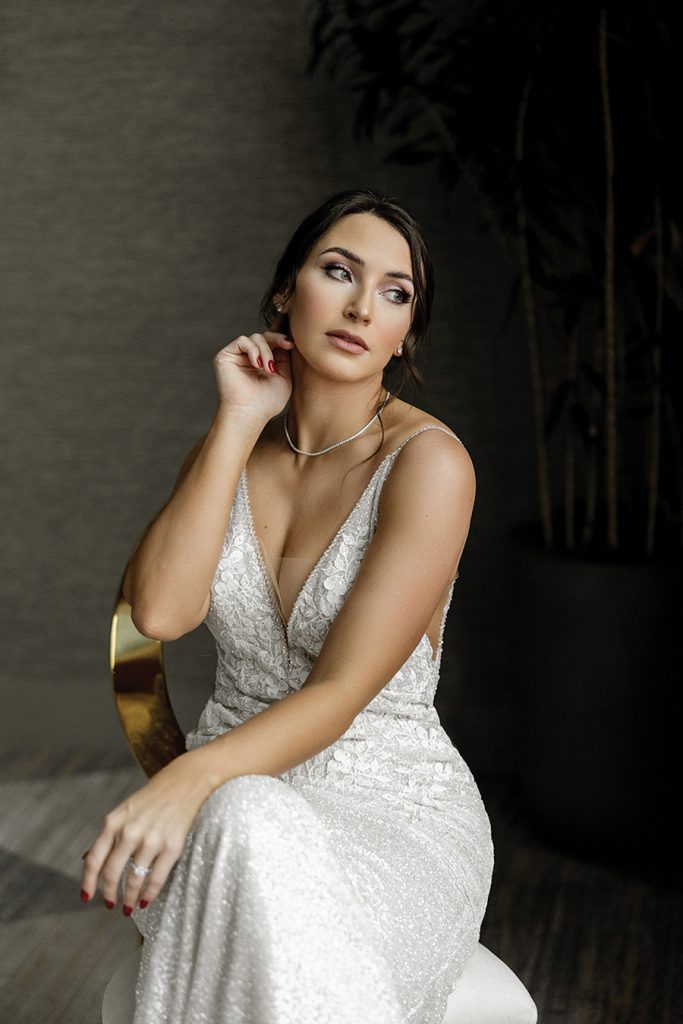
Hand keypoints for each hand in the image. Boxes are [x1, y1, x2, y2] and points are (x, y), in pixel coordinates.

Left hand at [80, 752, 212, 913]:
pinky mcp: (172, 846)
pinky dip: (149, 894)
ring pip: (134, 879)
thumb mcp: (126, 809)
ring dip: (129, 898)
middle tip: (111, 904)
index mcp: (114, 821)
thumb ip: (109, 834)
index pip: (95, 859)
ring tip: (128, 908)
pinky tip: (145, 900)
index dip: (89, 882)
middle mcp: (130, 831)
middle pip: (112, 873)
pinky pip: (156, 879)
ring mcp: (151, 840)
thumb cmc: (155, 794)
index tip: (87, 897)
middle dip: (109, 893)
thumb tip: (88, 860)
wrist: (187, 779)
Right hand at [213, 329, 294, 426]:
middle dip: (277, 340)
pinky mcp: (226, 356)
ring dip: (266, 351)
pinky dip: (253, 350)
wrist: (250, 413)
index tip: (292, 344)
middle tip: (287, 347)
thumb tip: (286, 340)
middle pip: (264, 336)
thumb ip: (284, 358)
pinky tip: (256, 365)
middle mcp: (249, 358)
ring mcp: (237, 357)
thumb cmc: (267, 402)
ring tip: (268, 369)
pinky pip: (242, 341)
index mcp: (263, 363)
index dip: (282, 339)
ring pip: (255, 337)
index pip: (272, 343)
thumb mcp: (284, 377)